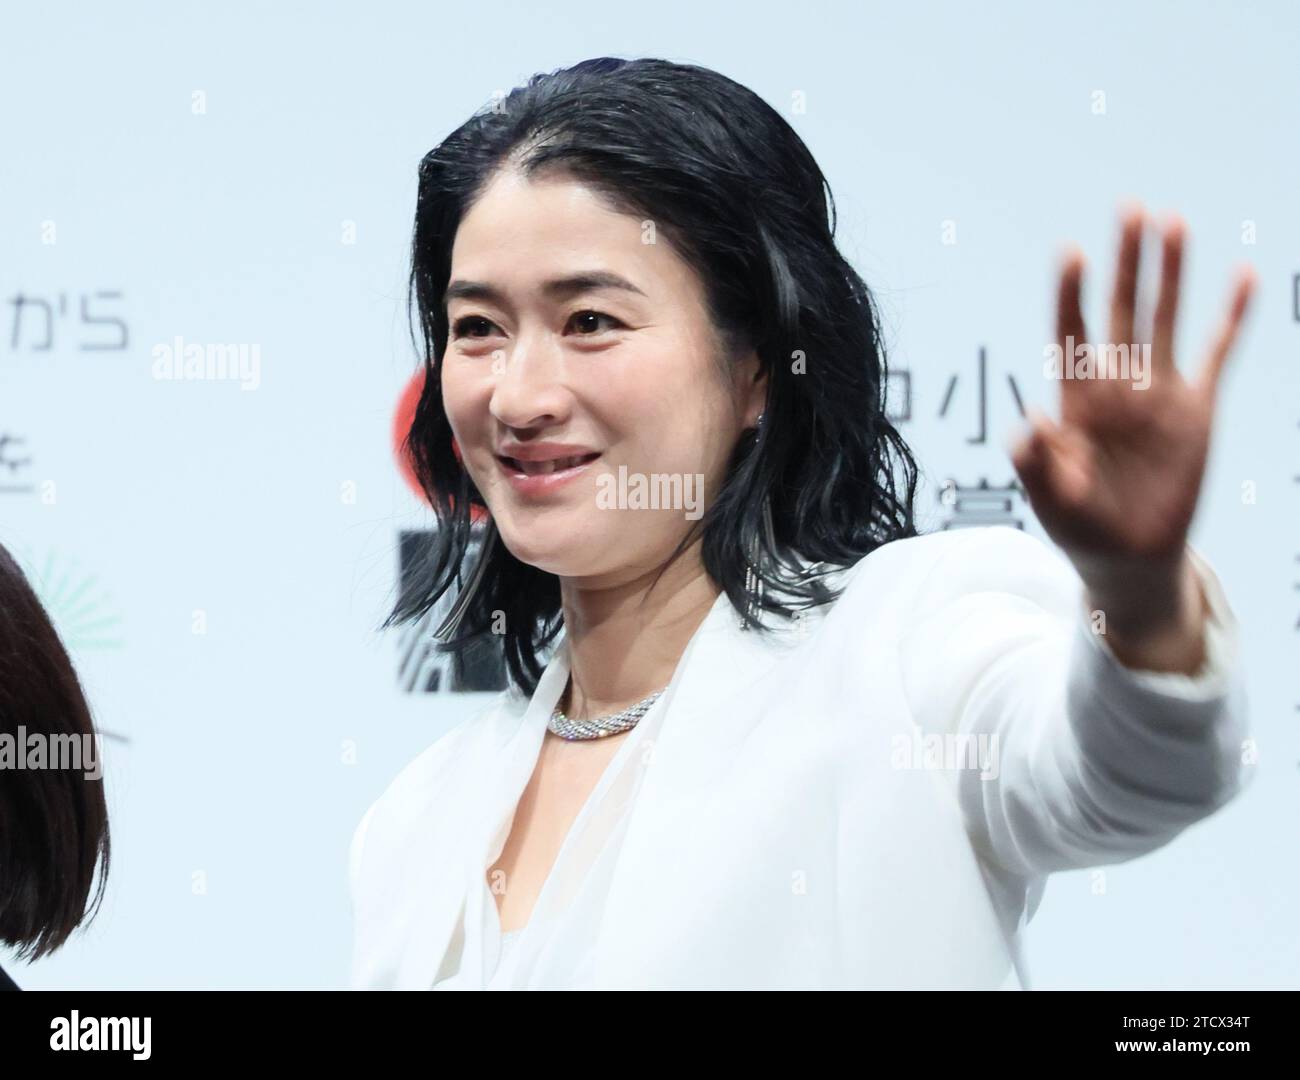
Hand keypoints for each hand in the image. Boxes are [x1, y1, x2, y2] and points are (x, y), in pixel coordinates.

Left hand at [1009, 202, 1254, 668]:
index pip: (1070, 337)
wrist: (1128, 558)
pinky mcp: (1198, 411)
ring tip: (1172, 222)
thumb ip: (1036, 465)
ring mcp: (1158, 394)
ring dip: (1169, 274)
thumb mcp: (1050, 502)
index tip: (1070, 251)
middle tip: (1129, 208)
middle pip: (1119, 313)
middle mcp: (1115, 387)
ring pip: (1165, 321)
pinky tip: (1241, 276)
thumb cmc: (1079, 529)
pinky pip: (1217, 354)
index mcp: (1074, 403)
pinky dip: (1230, 317)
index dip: (1070, 296)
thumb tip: (1026, 424)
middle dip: (1124, 263)